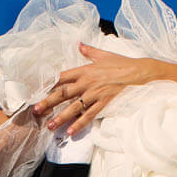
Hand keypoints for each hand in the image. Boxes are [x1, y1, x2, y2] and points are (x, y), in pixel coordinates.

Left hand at [31, 43, 176, 136]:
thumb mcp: (104, 54)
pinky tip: (71, 132)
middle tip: (35, 111)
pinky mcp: (104, 103)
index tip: (37, 91)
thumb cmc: (123, 64)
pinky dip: (79, 124)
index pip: (62, 77)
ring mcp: (95, 94)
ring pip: (74, 107)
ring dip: (60, 117)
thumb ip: (89, 51)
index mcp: (85, 70)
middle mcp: (87, 82)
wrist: (140, 73)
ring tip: (50, 126)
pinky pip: (89, 115)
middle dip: (48, 102)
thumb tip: (79, 44)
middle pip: (63, 94)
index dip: (48, 84)